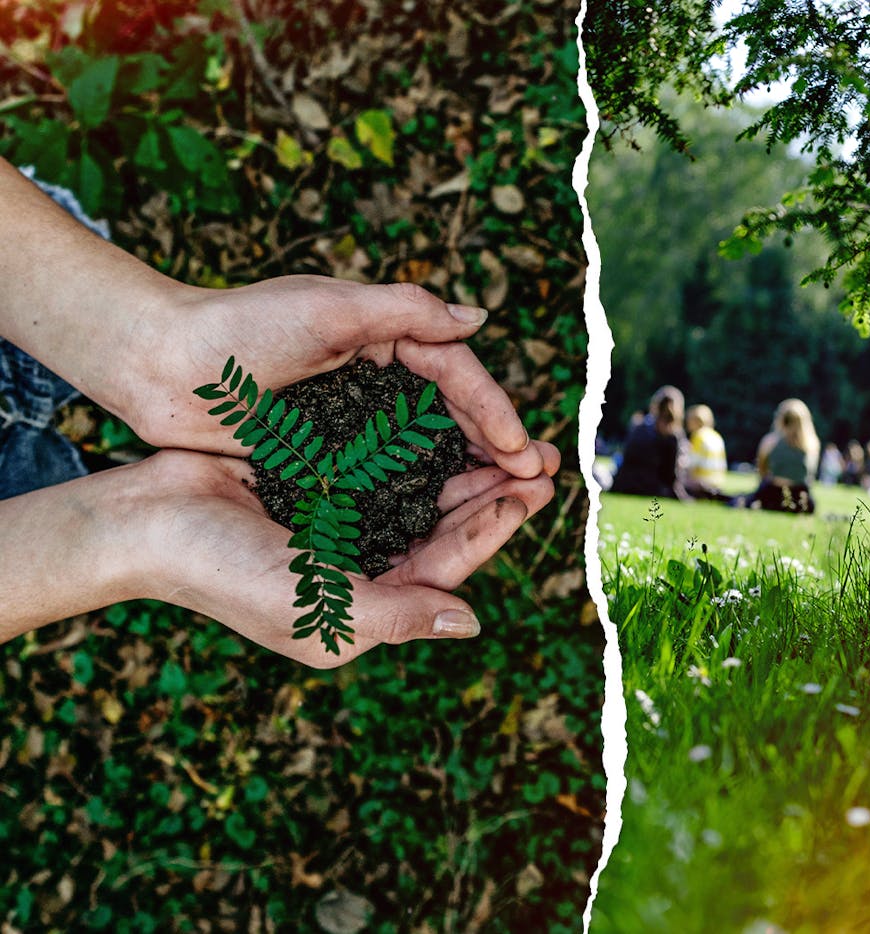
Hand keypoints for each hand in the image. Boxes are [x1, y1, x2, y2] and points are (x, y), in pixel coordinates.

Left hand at [130, 276, 546, 478]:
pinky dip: (420, 491)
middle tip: (538, 482)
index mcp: (383, 334)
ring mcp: (352, 416)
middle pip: (451, 415)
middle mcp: (376, 375)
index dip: (493, 411)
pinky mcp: (326, 450)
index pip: (455, 374)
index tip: (521, 451)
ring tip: (509, 503)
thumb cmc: (238, 327)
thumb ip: (405, 310)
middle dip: (496, 447)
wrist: (157, 363)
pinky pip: (386, 473)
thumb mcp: (326, 309)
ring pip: (426, 448)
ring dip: (468, 474)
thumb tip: (478, 321)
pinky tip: (446, 516)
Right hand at [136, 447, 557, 667]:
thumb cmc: (227, 572)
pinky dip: (418, 447)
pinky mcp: (323, 483)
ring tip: (511, 438)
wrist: (147, 521)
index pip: (448, 566)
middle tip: (543, 459)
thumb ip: (401, 613)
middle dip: (494, 494)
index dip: (493, 529)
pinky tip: (449, 420)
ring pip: (422, 493)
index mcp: (367, 605)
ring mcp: (343, 524)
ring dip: (466, 467)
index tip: (533, 492)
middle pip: (445, 527)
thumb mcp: (322, 606)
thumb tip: (474, 622)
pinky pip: (385, 464)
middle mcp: (363, 567)